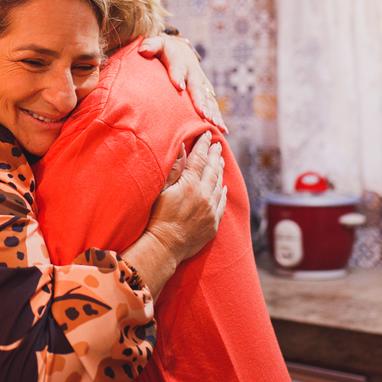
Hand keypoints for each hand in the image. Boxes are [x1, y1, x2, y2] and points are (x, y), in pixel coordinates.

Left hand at [139, 35, 227, 132]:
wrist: (182, 51)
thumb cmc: (166, 50)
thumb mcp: (158, 44)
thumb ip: (151, 45)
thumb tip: (143, 49)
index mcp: (180, 62)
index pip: (178, 69)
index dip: (178, 76)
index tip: (179, 86)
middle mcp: (194, 73)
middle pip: (197, 88)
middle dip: (200, 101)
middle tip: (203, 114)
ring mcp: (203, 84)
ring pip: (209, 98)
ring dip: (213, 112)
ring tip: (215, 125)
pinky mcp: (207, 93)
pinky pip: (213, 105)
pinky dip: (219, 117)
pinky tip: (223, 130)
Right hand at [145, 132, 226, 264]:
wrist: (164, 246)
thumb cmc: (157, 218)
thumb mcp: (161, 190)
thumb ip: (174, 169)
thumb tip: (183, 148)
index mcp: (190, 184)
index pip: (199, 159)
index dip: (203, 145)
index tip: (207, 134)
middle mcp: (204, 195)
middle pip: (212, 170)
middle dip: (215, 155)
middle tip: (218, 145)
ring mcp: (211, 210)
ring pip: (219, 185)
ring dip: (220, 172)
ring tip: (221, 161)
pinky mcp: (213, 223)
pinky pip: (222, 203)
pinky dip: (224, 192)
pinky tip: (224, 187)